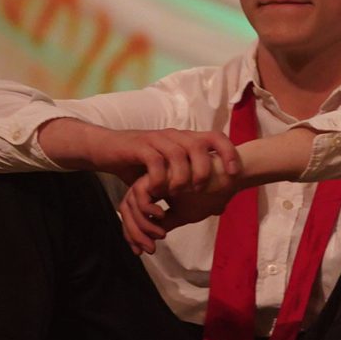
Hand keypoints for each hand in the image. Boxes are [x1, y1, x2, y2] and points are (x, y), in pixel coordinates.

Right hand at [43, 121, 239, 200]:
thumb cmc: (140, 164)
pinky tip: (157, 189)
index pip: (216, 137)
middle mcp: (174, 135)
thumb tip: (215, 204)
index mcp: (185, 139)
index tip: (233, 174)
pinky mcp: (139, 146)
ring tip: (178, 192)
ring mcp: (157, 139)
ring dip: (182, 175)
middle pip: (200, 145)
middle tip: (200, 188)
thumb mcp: (169, 173)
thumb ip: (189, 183)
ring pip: (179, 152)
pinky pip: (155, 160)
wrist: (106, 150)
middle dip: (205, 168)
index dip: (228, 153)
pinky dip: (159, 177)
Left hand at [115, 175, 239, 255]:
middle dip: (133, 232)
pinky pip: (140, 192)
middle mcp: (151, 183)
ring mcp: (153, 176)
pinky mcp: (159, 171)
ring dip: (141, 224)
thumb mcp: (185, 214)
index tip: (140, 251)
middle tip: (147, 249)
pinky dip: (146, 208)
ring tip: (160, 235)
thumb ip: (166, 223)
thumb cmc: (210, 194)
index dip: (133, 233)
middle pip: (127, 208)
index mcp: (155, 191)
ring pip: (131, 202)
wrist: (229, 178)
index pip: (134, 212)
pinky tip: (161, 216)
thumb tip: (150, 239)